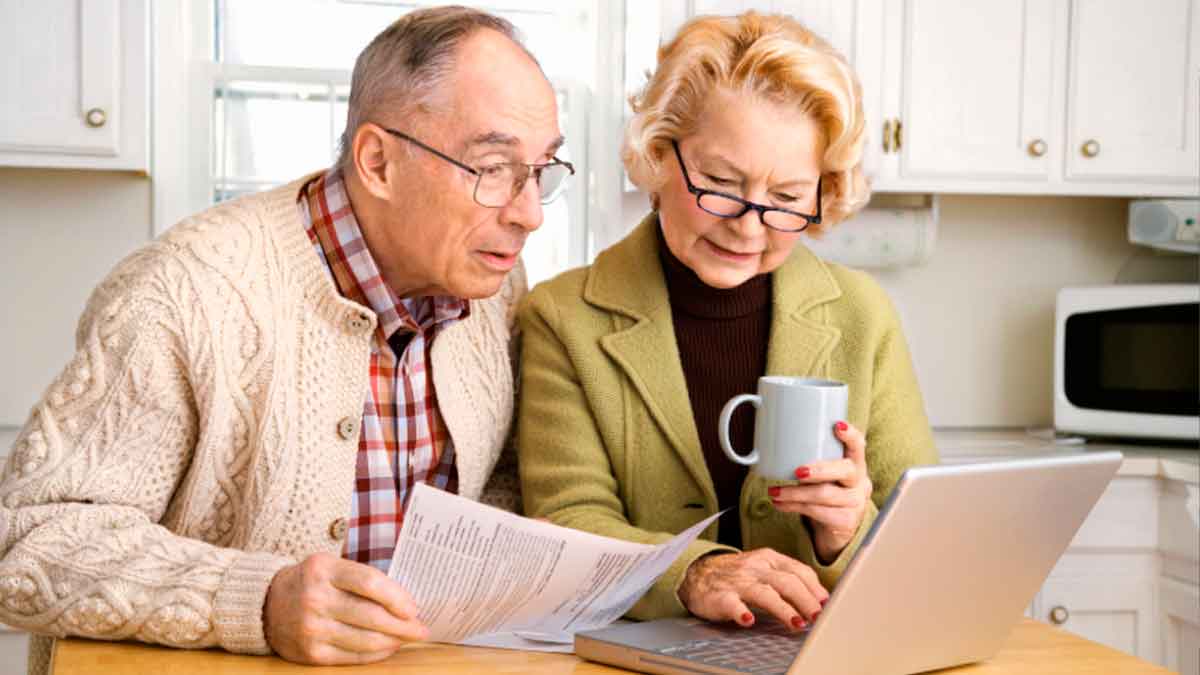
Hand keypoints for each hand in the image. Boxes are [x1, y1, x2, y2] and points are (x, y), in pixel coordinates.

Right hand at [263, 552, 428, 664]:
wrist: (265, 604)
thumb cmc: (310, 582)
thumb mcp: (330, 567)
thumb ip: (362, 579)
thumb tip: (405, 603)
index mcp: (323, 569)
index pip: (370, 583)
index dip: (398, 597)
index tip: (414, 608)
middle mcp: (315, 598)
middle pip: (371, 615)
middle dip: (403, 625)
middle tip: (422, 629)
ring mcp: (311, 628)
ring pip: (365, 640)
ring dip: (393, 641)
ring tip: (407, 638)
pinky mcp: (310, 653)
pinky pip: (352, 657)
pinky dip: (375, 654)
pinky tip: (387, 648)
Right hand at [678, 549, 828, 630]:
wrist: (696, 573)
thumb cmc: (738, 575)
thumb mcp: (765, 569)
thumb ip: (789, 579)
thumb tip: (820, 599)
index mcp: (769, 559)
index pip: (798, 570)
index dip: (815, 588)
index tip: (827, 604)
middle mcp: (755, 567)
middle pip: (786, 582)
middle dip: (806, 600)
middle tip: (818, 617)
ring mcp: (738, 581)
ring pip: (764, 593)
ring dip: (783, 608)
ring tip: (797, 623)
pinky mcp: (720, 596)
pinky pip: (731, 603)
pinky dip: (740, 612)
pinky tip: (749, 621)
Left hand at [769, 420, 871, 562]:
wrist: (836, 529)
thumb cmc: (826, 492)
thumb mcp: (825, 475)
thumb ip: (811, 461)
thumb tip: (772, 445)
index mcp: (856, 464)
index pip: (858, 446)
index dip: (850, 435)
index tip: (837, 425)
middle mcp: (860, 482)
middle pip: (845, 470)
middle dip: (819, 469)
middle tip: (797, 471)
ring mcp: (855, 503)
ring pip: (825, 494)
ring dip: (795, 493)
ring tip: (774, 491)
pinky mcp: (845, 521)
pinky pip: (817, 512)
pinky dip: (793, 506)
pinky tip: (780, 504)